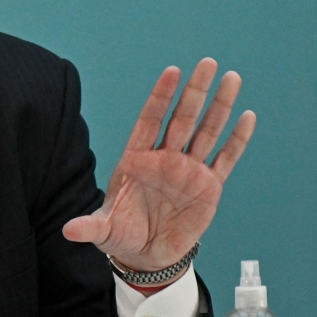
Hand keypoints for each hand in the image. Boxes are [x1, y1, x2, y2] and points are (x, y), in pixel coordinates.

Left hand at [62, 58, 255, 272]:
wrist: (147, 254)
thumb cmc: (122, 234)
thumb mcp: (104, 229)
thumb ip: (90, 226)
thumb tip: (68, 230)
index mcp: (137, 159)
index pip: (150, 120)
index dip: (161, 96)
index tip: (172, 71)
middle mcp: (164, 158)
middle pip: (182, 118)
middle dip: (195, 91)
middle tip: (207, 62)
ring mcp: (188, 170)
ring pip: (207, 131)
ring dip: (219, 106)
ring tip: (232, 78)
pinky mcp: (209, 187)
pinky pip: (226, 159)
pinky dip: (237, 140)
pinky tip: (247, 116)